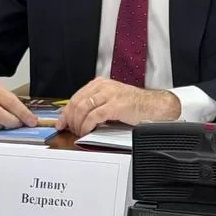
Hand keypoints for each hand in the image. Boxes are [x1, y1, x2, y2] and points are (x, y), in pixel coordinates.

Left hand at [56, 78, 179, 135]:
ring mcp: (110, 95)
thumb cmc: (133, 105)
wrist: (154, 106)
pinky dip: (87, 126)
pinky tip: (88, 131)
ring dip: (78, 124)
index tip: (61, 123)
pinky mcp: (116, 106)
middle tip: (71, 131)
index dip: (65, 112)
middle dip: (70, 120)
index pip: (76, 97)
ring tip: (80, 132)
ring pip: (83, 109)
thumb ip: (95, 105)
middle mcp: (103, 86)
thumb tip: (76, 117)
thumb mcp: (111, 100)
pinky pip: (94, 116)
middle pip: (77, 103)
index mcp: (100, 83)